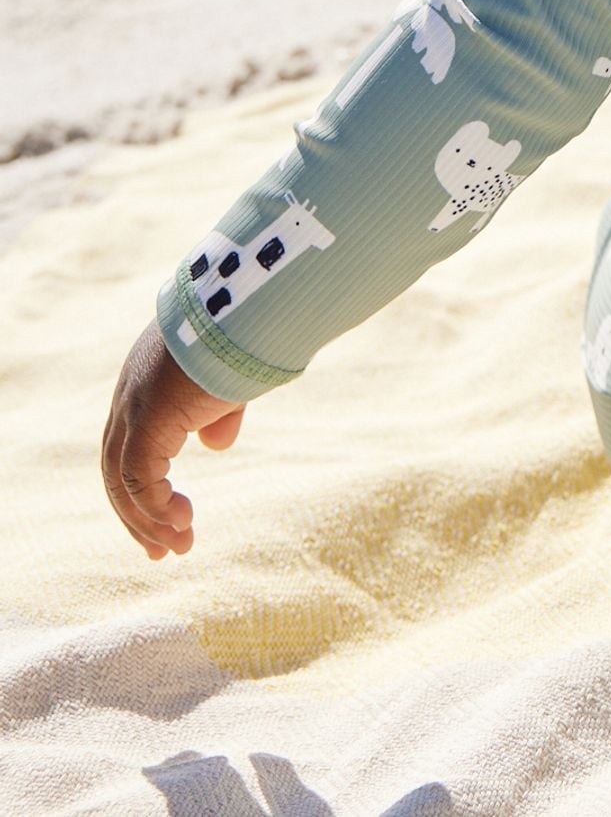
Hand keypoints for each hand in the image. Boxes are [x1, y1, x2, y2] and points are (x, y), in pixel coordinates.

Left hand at [102, 321, 247, 559]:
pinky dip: (158, 507)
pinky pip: (141, 479)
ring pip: (122, 481)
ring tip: (179, 546)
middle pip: (116, 470)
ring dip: (149, 520)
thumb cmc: (245, 335)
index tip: (170, 520)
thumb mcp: (231, 379)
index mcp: (145, 384)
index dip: (145, 487)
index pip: (129, 447)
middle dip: (139, 515)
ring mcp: (134, 407)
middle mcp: (129, 397)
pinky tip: (182, 521)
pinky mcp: (147, 420)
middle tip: (163, 550)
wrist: (247, 307)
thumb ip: (219, 411)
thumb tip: (215, 443)